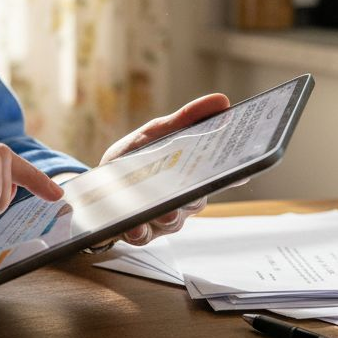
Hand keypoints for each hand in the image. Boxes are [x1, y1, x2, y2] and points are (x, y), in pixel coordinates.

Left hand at [99, 93, 230, 247]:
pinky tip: (134, 225)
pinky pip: (143, 236)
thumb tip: (222, 101)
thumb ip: (186, 119)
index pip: (219, 176)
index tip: (241, 171)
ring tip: (164, 209)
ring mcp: (162, 219)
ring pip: (173, 221)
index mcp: (191, 174)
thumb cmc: (134, 157)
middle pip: (196, 201)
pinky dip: (139, 231)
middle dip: (195, 196)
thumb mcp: (156, 133)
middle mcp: (183, 200)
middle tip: (194, 191)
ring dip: (169, 216)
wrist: (97, 182)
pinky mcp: (140, 232)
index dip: (232, 175)